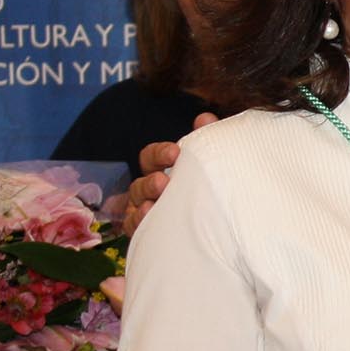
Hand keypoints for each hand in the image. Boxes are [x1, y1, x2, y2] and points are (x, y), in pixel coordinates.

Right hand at [121, 114, 214, 234]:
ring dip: (144, 202)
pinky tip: (148, 219)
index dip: (159, 153)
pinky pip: (132, 226)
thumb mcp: (208, 165)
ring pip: (135, 203)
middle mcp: (149, 190)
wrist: (217, 227)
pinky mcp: (145, 231)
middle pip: (140, 182)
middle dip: (150, 181)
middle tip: (164, 182)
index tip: (175, 152)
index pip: (151, 157)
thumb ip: (206, 142)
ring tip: (153, 204)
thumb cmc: (208, 189)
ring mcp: (144, 210)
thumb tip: (205, 119)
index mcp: (162, 171)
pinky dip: (137, 222)